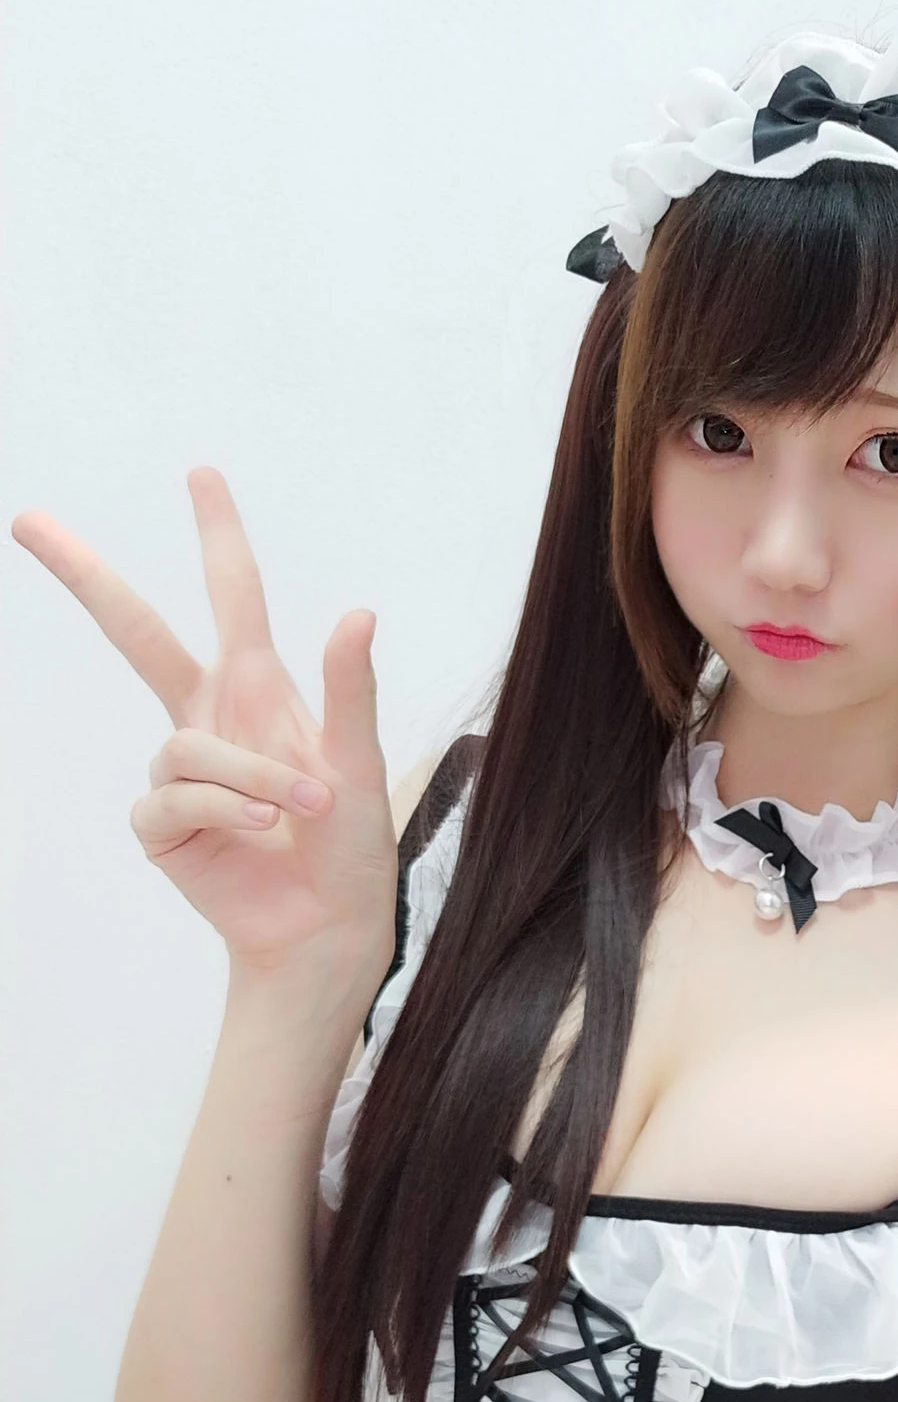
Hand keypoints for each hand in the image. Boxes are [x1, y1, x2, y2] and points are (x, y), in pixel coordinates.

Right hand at [12, 468, 397, 983]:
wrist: (328, 929)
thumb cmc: (351, 848)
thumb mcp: (361, 763)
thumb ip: (354, 692)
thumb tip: (357, 613)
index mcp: (260, 691)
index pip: (233, 597)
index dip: (217, 535)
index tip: (201, 472)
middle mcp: (211, 720)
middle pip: (137, 634)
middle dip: (87, 577)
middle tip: (28, 521)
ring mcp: (183, 771)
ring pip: (185, 744)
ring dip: (248, 774)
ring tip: (301, 805)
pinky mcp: (162, 824)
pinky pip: (170, 796)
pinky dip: (224, 809)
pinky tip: (261, 829)